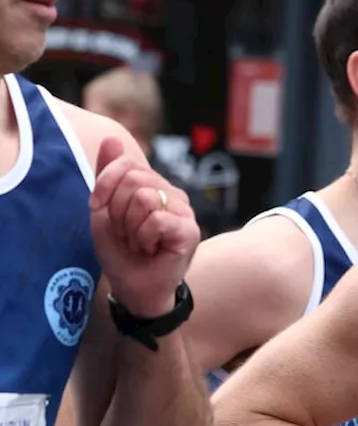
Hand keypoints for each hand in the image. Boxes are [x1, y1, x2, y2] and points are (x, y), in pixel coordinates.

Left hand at [90, 136, 199, 317]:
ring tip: (138, 242)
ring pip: (145, 198)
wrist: (133, 288)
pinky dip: (144, 238)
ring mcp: (184, 211)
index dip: (105, 185)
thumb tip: (111, 137)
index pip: (126, 164)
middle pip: (135, 180)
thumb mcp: (104, 210)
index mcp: (153, 185)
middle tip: (126, 233)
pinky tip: (151, 249)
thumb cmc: (121, 252)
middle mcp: (172, 193)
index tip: (99, 209)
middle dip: (118, 211)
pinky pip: (157, 220)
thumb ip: (107, 174)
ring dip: (130, 227)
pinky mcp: (190, 231)